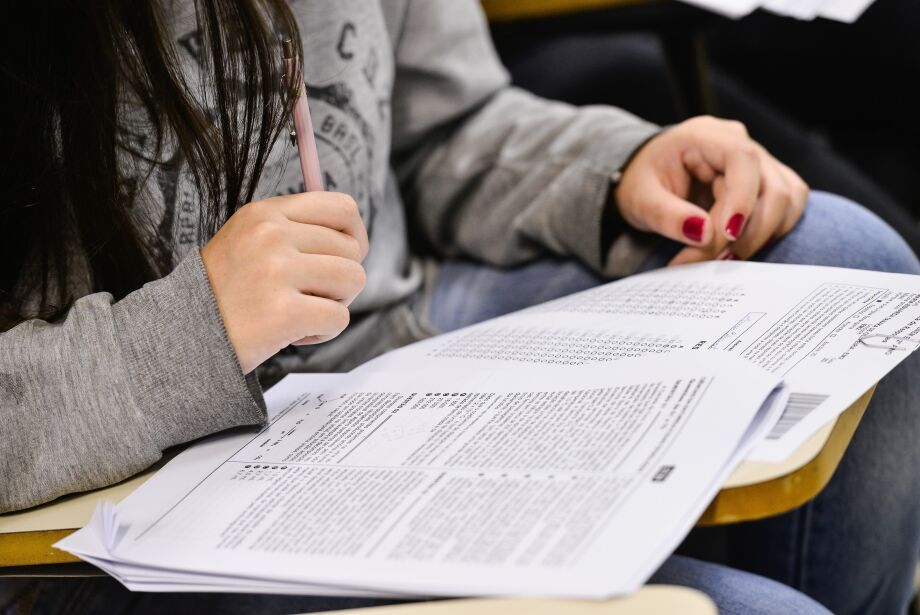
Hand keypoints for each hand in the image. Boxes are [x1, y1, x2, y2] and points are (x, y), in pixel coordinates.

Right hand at [201, 192, 368, 373]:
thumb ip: (295, 230)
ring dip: (336, 304)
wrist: (181, 335)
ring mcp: (277, 272)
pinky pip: (339, 318)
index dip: (356, 235)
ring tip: (302, 312)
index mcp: (265, 214)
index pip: (342, 208)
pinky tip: (294, 333)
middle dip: (341, 279)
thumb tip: (354, 237)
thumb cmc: (225, 292)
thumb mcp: (249, 240)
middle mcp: (271, 236)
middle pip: (352, 250)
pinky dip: (323, 333)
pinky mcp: (283, 313)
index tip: (345, 257)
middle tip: (310, 296)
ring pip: (353, 280)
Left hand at [614, 116, 808, 264]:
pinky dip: (768, 233)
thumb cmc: (642, 181)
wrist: (646, 177)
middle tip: (709, 262)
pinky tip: (738, 248)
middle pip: (771, 187)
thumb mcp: (641, 199)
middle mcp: (740, 143)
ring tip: (719, 260)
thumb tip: (704, 235)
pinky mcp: (766, 183)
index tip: (727, 234)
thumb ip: (668, 216)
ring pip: (785, 200)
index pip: (743, 159)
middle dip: (745, 233)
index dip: (742, 199)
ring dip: (759, 236)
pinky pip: (786, 208)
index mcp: (706, 136)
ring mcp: (758, 162)